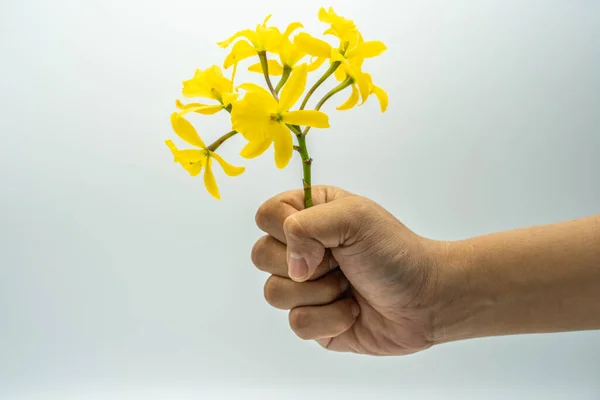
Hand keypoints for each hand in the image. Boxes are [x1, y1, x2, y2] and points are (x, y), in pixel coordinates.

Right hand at [251, 186, 449, 354]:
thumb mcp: (354, 217)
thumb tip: (291, 266)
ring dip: (320, 293)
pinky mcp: (312, 320)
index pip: (266, 216)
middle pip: (261, 256)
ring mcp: (304, 286)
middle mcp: (301, 248)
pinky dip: (331, 319)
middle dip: (306, 264)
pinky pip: (296, 323)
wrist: (426, 300)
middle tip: (340, 262)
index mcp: (309, 215)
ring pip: (274, 293)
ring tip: (349, 286)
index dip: (288, 229)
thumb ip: (306, 226)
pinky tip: (353, 311)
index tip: (324, 236)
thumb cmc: (395, 252)